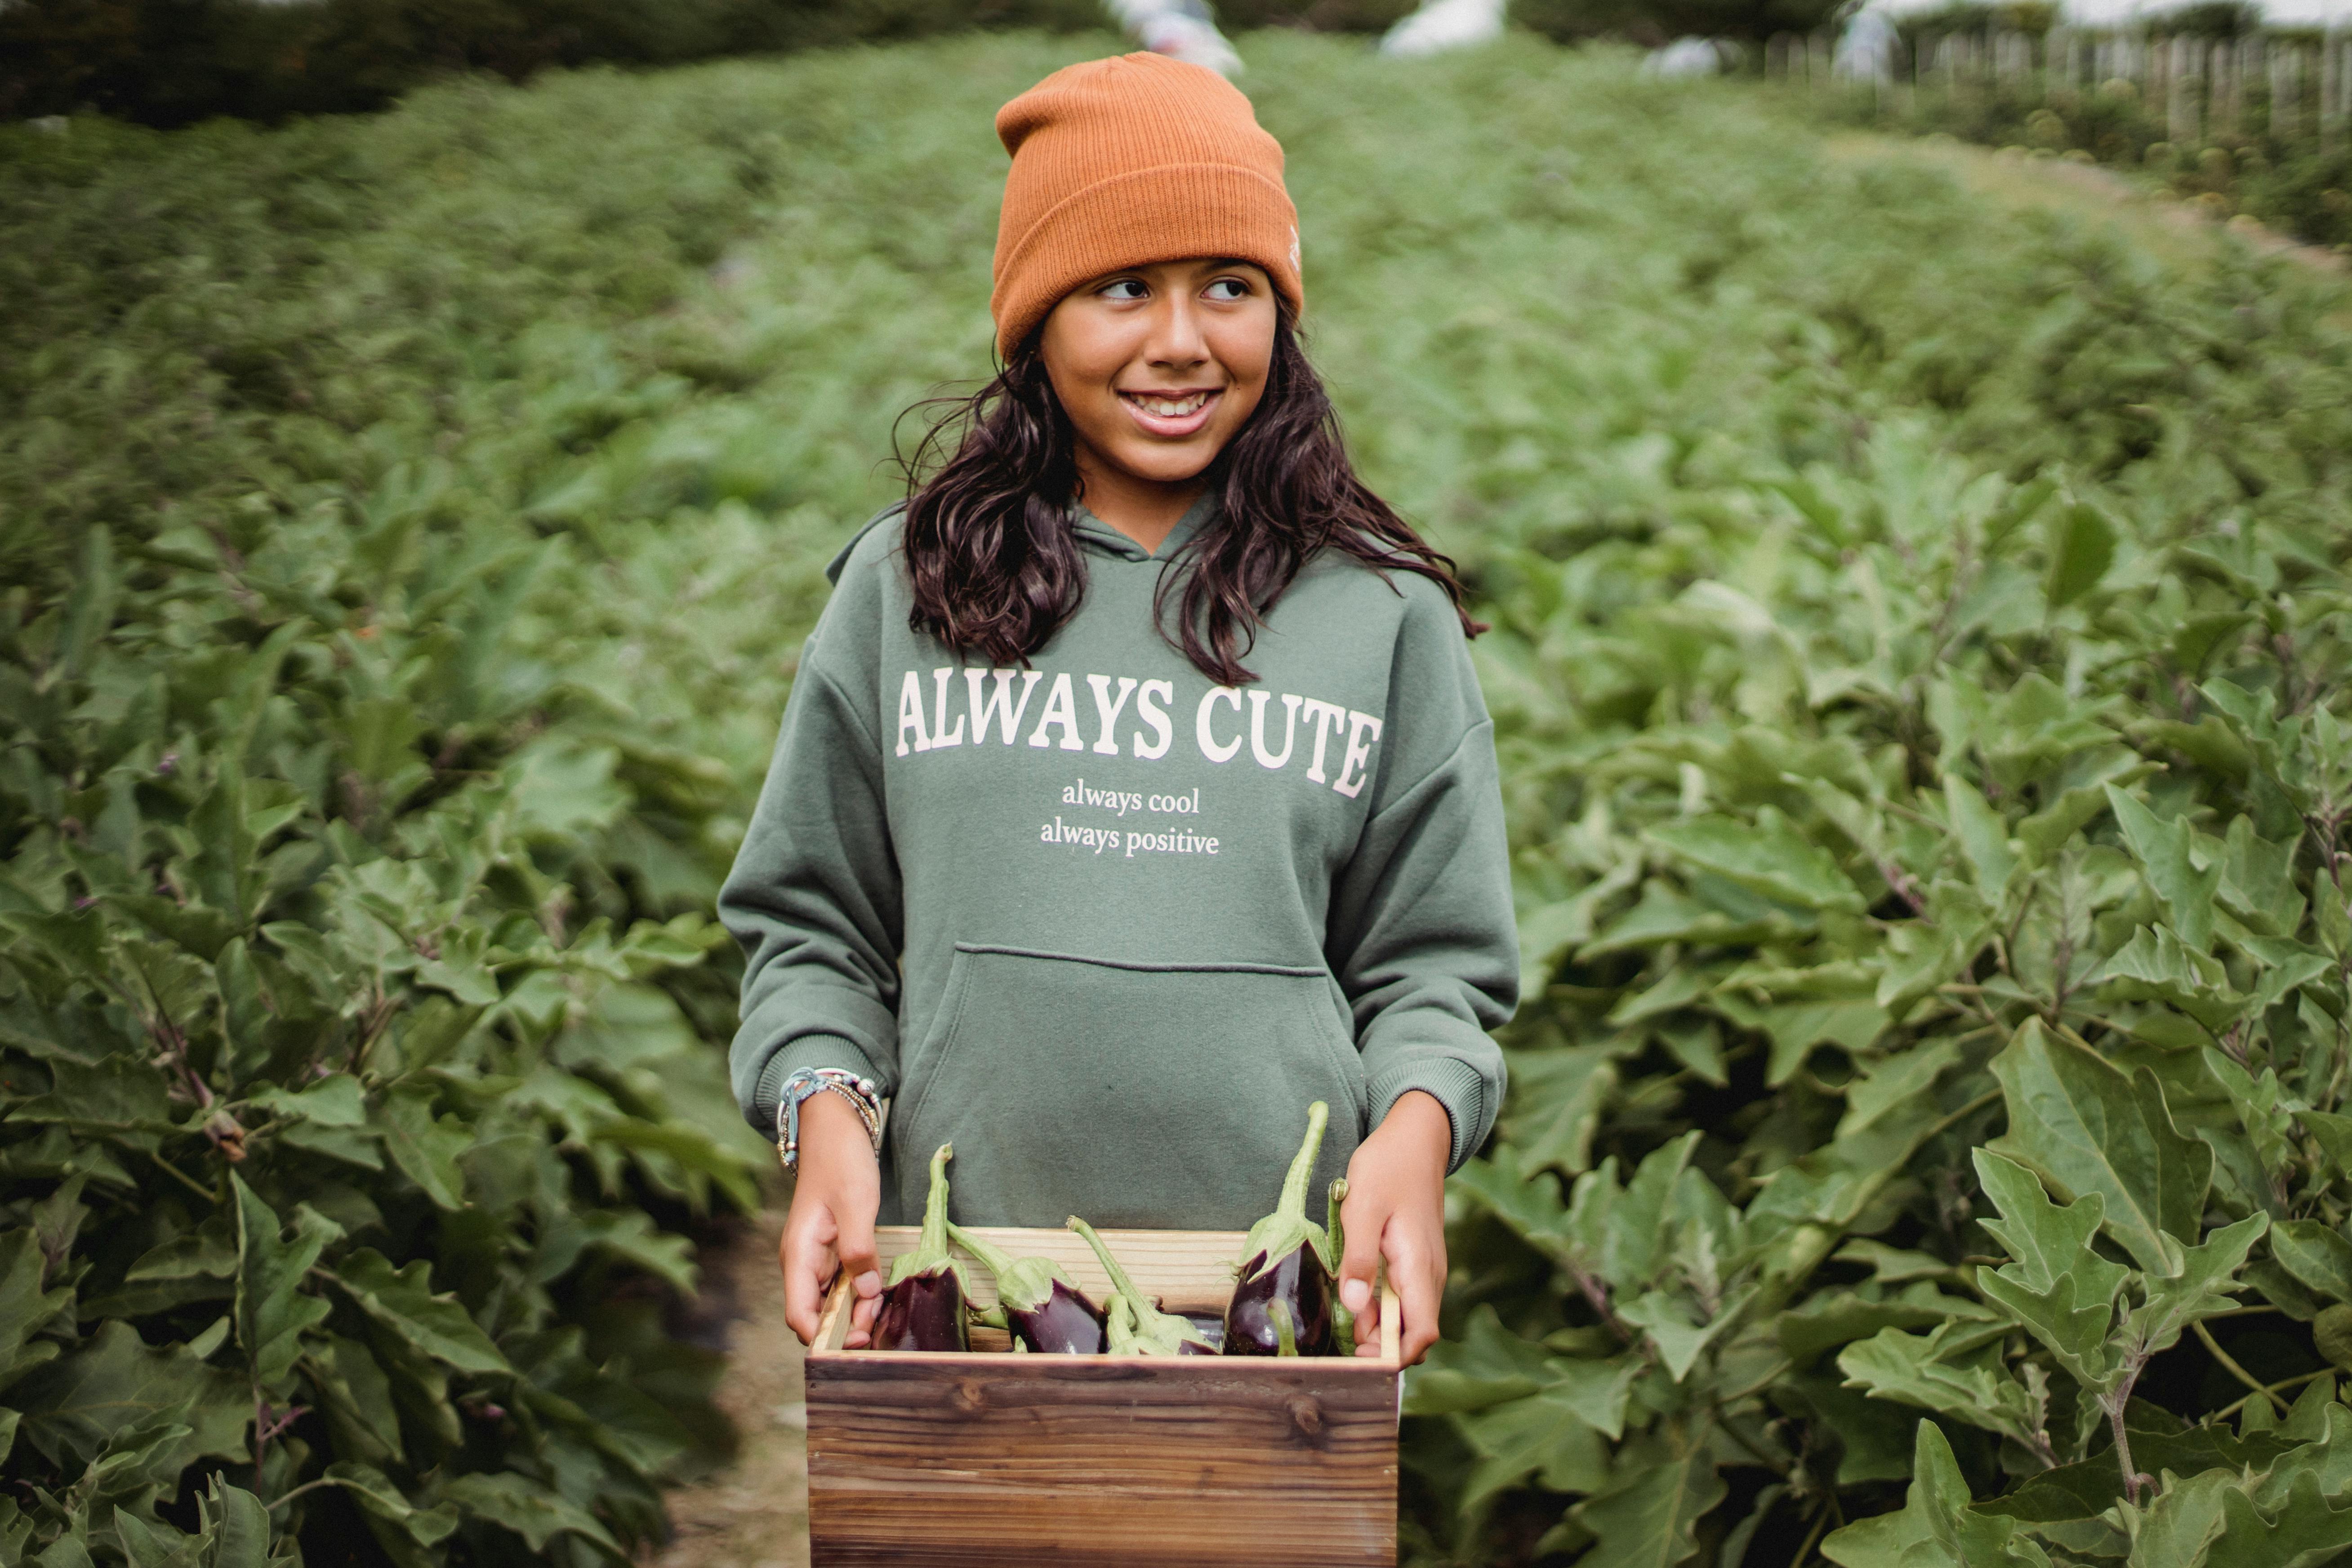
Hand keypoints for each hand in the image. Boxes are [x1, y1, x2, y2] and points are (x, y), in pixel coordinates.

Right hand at [780, 1090, 882, 1347]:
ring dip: (857, 1313)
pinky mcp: (835, 1249)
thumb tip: (866, 1294)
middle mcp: (804, 1261)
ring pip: (834, 1300)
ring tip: (886, 1318)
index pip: (799, 1313)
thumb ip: (859, 1249)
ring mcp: (819, 1256)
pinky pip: (846, 1282)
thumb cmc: (840, 1160)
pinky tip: (883, 1297)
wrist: (834, 1127)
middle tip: (880, 1335)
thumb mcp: (855, 1203)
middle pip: (818, 1313)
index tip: (854, 1347)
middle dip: (845, 1329)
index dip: (822, 1337)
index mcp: (799, 1254)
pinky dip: (862, 1293)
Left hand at [1335, 1089, 1450, 1365]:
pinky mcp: (1412, 1262)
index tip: (1359, 1362)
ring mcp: (1422, 1270)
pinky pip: (1399, 1298)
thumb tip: (1353, 1305)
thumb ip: (1359, 1257)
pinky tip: (1351, 1296)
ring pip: (1403, 1317)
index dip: (1394, 1357)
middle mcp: (1428, 1276)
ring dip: (1375, 1327)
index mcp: (1420, 1268)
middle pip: (1411, 1333)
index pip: (1422, 1334)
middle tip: (1339, 1345)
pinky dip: (1377, 1307)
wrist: (1414, 1138)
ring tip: (1340, 1321)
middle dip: (1379, 1348)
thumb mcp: (1364, 1208)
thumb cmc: (1389, 1167)